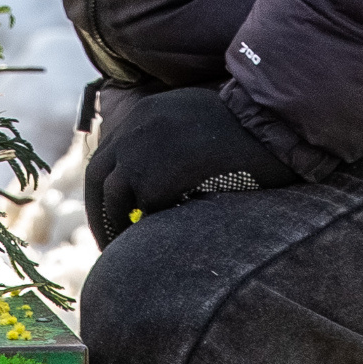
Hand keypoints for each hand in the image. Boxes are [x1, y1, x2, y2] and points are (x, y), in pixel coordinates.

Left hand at [85, 85, 296, 246]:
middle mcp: (133, 130)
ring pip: (112, 198)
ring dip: (113, 226)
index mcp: (145, 111)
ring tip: (123, 251)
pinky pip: (143, 210)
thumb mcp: (197, 118)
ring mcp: (137, 154)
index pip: (109, 152)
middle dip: (99, 209)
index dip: (109, 183)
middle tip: (106, 238)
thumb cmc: (247, 127)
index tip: (114, 207)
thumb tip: (159, 174)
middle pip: (97, 175)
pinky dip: (146, 227)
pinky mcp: (152, 180)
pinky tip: (158, 243)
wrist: (266, 125)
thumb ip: (172, 136)